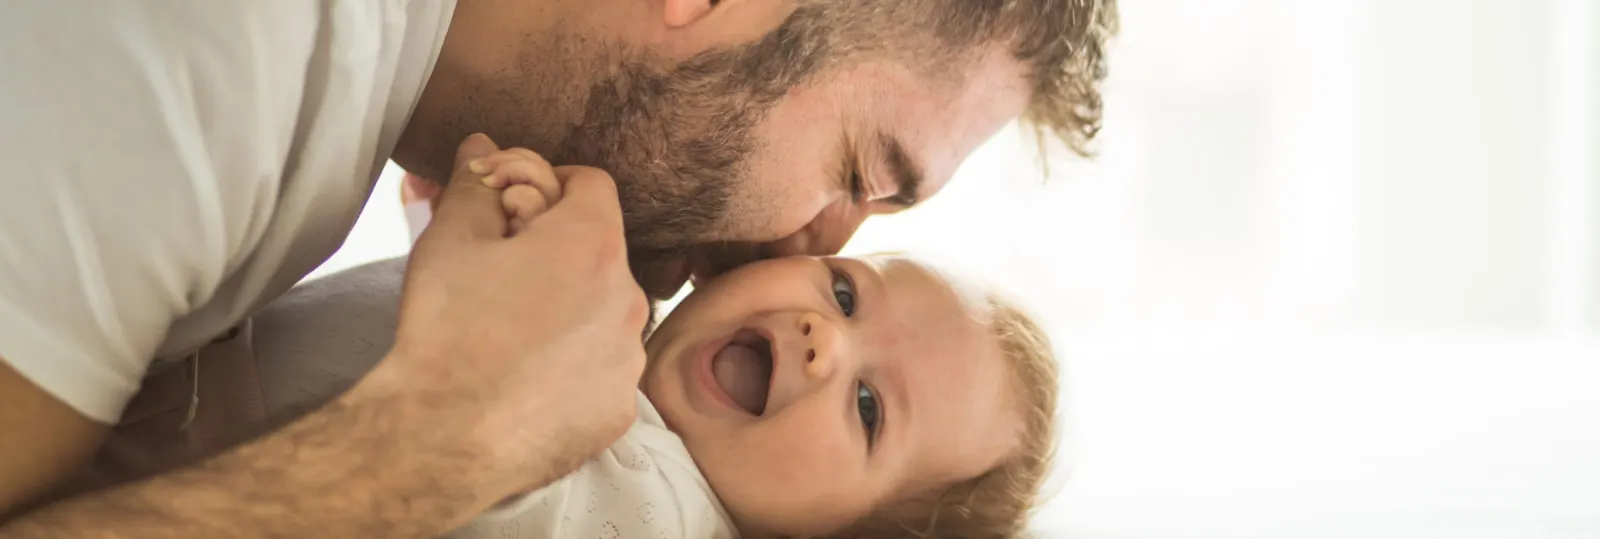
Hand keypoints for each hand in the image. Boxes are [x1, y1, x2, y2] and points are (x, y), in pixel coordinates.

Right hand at [359, 133, 648, 500]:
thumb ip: (475, 183)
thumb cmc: (446, 331)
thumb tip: (483, 146)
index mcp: (594, 245)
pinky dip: (574, 365)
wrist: (442, 438)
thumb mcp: (450, 239)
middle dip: (557, 250)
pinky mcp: (620, 410)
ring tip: (511, 330)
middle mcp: (629, 299)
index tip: (515, 208)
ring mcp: (629, 359)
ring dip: (569, 309)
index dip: (549, 184)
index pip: (592, 184)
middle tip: (503, 271)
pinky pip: (603, 369)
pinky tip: (527, 377)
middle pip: (600, 251)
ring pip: (604, 313)